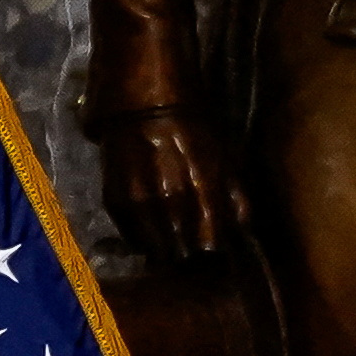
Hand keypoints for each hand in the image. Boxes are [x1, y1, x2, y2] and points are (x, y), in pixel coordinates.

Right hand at [92, 103, 244, 261]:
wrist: (144, 100)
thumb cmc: (192, 126)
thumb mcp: (225, 157)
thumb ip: (236, 198)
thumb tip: (240, 233)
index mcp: (202, 195)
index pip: (211, 248)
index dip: (212, 251)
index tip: (211, 248)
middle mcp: (170, 205)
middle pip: (182, 255)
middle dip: (189, 254)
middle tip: (190, 247)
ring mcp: (140, 205)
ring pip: (155, 250)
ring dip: (165, 249)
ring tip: (170, 241)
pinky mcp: (115, 201)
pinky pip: (131, 237)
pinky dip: (142, 237)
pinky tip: (150, 227)